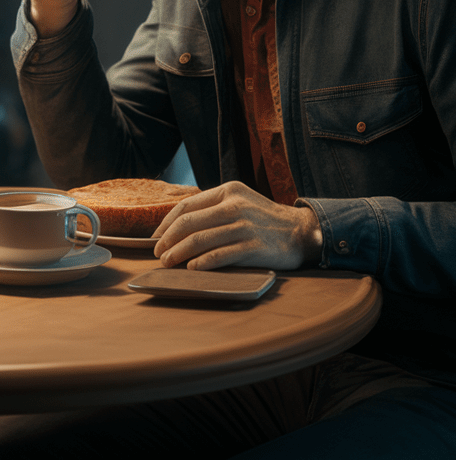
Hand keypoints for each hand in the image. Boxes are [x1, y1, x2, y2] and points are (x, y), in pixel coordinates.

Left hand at [152, 181, 322, 270]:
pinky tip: (192, 268)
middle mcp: (234, 206)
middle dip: (168, 240)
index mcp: (227, 191)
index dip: (166, 223)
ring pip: (200, 240)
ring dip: (179, 253)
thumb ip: (214, 208)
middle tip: (158, 254)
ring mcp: (244, 226)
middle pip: (189, 223)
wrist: (303, 232)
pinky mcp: (254, 246)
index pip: (186, 206)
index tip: (155, 237)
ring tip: (169, 263)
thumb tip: (178, 226)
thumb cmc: (265, 219)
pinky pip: (220, 255)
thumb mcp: (240, 201)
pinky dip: (202, 263)